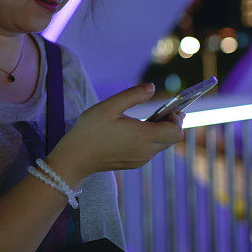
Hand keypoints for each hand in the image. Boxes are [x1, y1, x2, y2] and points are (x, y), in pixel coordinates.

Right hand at [59, 83, 185, 176]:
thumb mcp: (109, 106)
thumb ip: (133, 95)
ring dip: (161, 131)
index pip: (176, 131)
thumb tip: (152, 87)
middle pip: (172, 139)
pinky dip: (151, 139)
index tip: (169, 107)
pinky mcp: (134, 163)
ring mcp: (140, 160)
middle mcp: (145, 151)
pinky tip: (136, 130)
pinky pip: (151, 151)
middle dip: (172, 124)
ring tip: (147, 119)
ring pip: (162, 145)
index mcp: (143, 137)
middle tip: (163, 111)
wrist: (75, 158)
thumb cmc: (90, 130)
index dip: (177, 118)